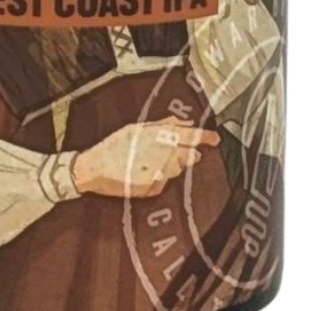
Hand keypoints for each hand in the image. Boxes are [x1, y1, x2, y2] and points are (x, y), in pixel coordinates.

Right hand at [71, 117, 219, 197]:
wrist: (95, 168)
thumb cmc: (114, 145)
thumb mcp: (137, 128)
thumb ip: (163, 125)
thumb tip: (184, 122)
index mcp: (160, 136)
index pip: (191, 136)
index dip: (206, 137)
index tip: (215, 139)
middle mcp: (163, 154)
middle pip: (189, 156)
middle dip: (188, 154)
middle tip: (178, 152)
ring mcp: (160, 173)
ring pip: (177, 170)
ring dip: (171, 165)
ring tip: (150, 161)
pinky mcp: (153, 188)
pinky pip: (164, 182)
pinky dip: (159, 177)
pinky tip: (143, 172)